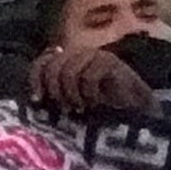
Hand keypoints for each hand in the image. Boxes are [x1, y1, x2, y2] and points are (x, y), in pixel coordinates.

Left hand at [27, 44, 155, 122]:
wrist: (136, 115)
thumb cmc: (102, 112)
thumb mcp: (73, 103)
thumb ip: (56, 94)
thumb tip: (34, 96)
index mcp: (68, 62)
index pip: (43, 62)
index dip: (36, 79)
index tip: (37, 100)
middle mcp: (79, 54)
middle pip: (53, 67)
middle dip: (56, 91)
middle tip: (67, 108)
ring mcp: (95, 56)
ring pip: (69, 72)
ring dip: (73, 95)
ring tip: (84, 107)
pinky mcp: (109, 62)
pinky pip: (88, 77)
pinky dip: (89, 94)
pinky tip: (98, 102)